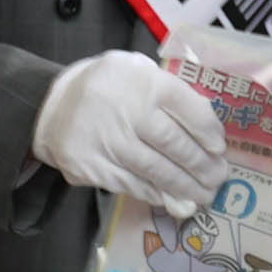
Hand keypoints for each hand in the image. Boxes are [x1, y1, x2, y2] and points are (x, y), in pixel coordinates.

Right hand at [31, 50, 230, 209]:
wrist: (52, 108)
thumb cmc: (110, 89)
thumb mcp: (140, 73)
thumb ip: (172, 94)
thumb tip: (208, 132)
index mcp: (143, 81)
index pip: (187, 108)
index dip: (208, 131)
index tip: (219, 148)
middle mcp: (126, 110)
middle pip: (174, 143)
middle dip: (201, 165)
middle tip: (218, 178)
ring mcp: (107, 141)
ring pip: (155, 169)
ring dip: (184, 186)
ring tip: (203, 194)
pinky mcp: (92, 166)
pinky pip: (133, 184)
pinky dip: (157, 194)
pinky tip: (175, 199)